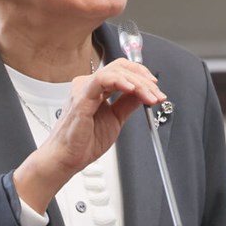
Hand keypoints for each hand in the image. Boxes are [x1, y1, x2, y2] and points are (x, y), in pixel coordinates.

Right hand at [13, 58, 166, 213]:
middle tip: (157, 94)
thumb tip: (143, 95)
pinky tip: (132, 89)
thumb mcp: (115, 120)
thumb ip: (127, 104)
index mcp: (96, 88)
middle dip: (144, 79)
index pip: (121, 71)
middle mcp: (89, 84)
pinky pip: (102, 80)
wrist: (67, 158)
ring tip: (150, 95)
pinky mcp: (82, 97)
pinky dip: (119, 81)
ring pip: (115, 71)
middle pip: (121, 67)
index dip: (141, 76)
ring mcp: (84, 88)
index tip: (155, 88)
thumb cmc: (84, 142)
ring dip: (138, 82)